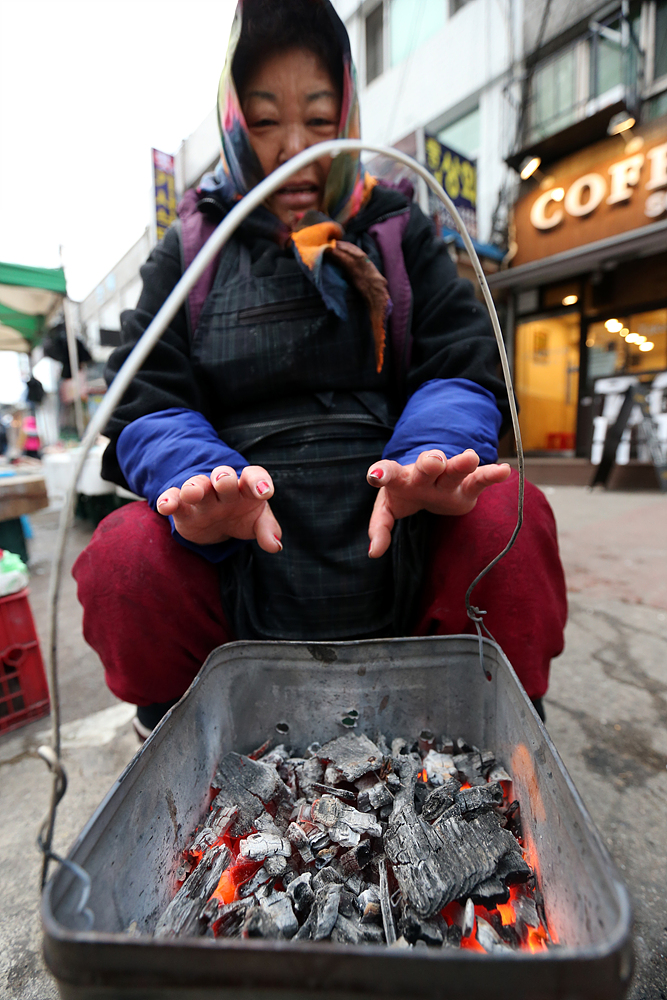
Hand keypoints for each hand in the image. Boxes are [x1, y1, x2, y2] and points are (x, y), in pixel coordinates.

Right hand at [156, 466, 282, 551]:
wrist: (218, 524)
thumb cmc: (242, 516)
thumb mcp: (258, 522)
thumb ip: (268, 530)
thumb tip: (274, 545)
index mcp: (246, 488)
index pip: (254, 476)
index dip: (259, 481)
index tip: (264, 492)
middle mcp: (224, 489)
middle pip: (224, 478)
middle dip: (223, 477)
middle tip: (223, 480)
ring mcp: (203, 497)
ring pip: (197, 485)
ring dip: (194, 486)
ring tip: (192, 493)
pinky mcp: (184, 509)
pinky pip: (174, 499)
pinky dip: (168, 500)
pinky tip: (165, 505)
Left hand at [366, 449, 511, 558]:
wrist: (429, 485)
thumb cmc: (406, 495)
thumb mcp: (388, 510)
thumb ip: (380, 527)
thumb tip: (374, 552)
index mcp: (402, 479)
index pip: (390, 473)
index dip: (382, 473)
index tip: (375, 477)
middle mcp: (425, 475)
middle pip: (428, 466)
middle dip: (431, 462)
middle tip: (433, 462)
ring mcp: (447, 478)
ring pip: (455, 469)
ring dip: (461, 464)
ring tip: (471, 458)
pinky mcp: (468, 487)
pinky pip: (480, 479)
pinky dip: (491, 475)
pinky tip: (503, 470)